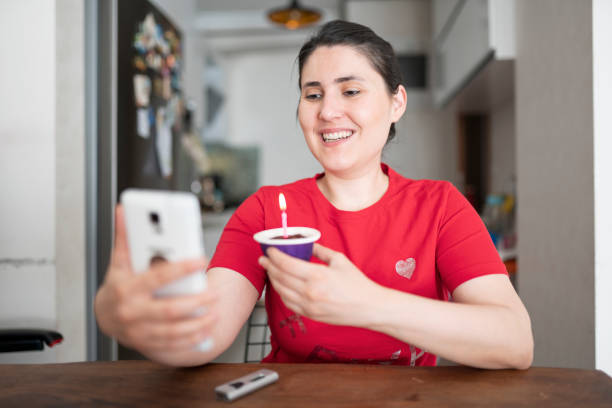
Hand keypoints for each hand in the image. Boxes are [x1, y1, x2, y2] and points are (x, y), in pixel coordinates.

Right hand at [94, 205, 217, 353]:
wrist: (105, 316)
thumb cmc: (118, 284)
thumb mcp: (120, 261)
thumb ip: (125, 236)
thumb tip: (123, 210)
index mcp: (126, 288)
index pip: (157, 277)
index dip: (181, 268)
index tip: (201, 259)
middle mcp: (132, 312)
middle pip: (169, 309)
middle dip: (196, 302)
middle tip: (216, 294)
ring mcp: (138, 331)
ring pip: (173, 330)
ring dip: (197, 323)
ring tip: (215, 312)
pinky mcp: (146, 344)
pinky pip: (171, 345)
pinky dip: (190, 339)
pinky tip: (205, 331)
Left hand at [258, 243, 378, 326]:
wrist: (369, 308)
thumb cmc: (357, 283)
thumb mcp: (339, 260)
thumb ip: (320, 251)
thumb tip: (307, 244)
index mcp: (317, 275)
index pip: (286, 264)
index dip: (274, 256)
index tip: (270, 250)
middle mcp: (309, 292)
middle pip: (280, 277)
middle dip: (269, 266)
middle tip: (263, 259)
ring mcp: (308, 306)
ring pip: (281, 291)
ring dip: (273, 279)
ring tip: (270, 271)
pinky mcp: (310, 315)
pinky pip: (289, 303)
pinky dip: (282, 293)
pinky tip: (281, 286)